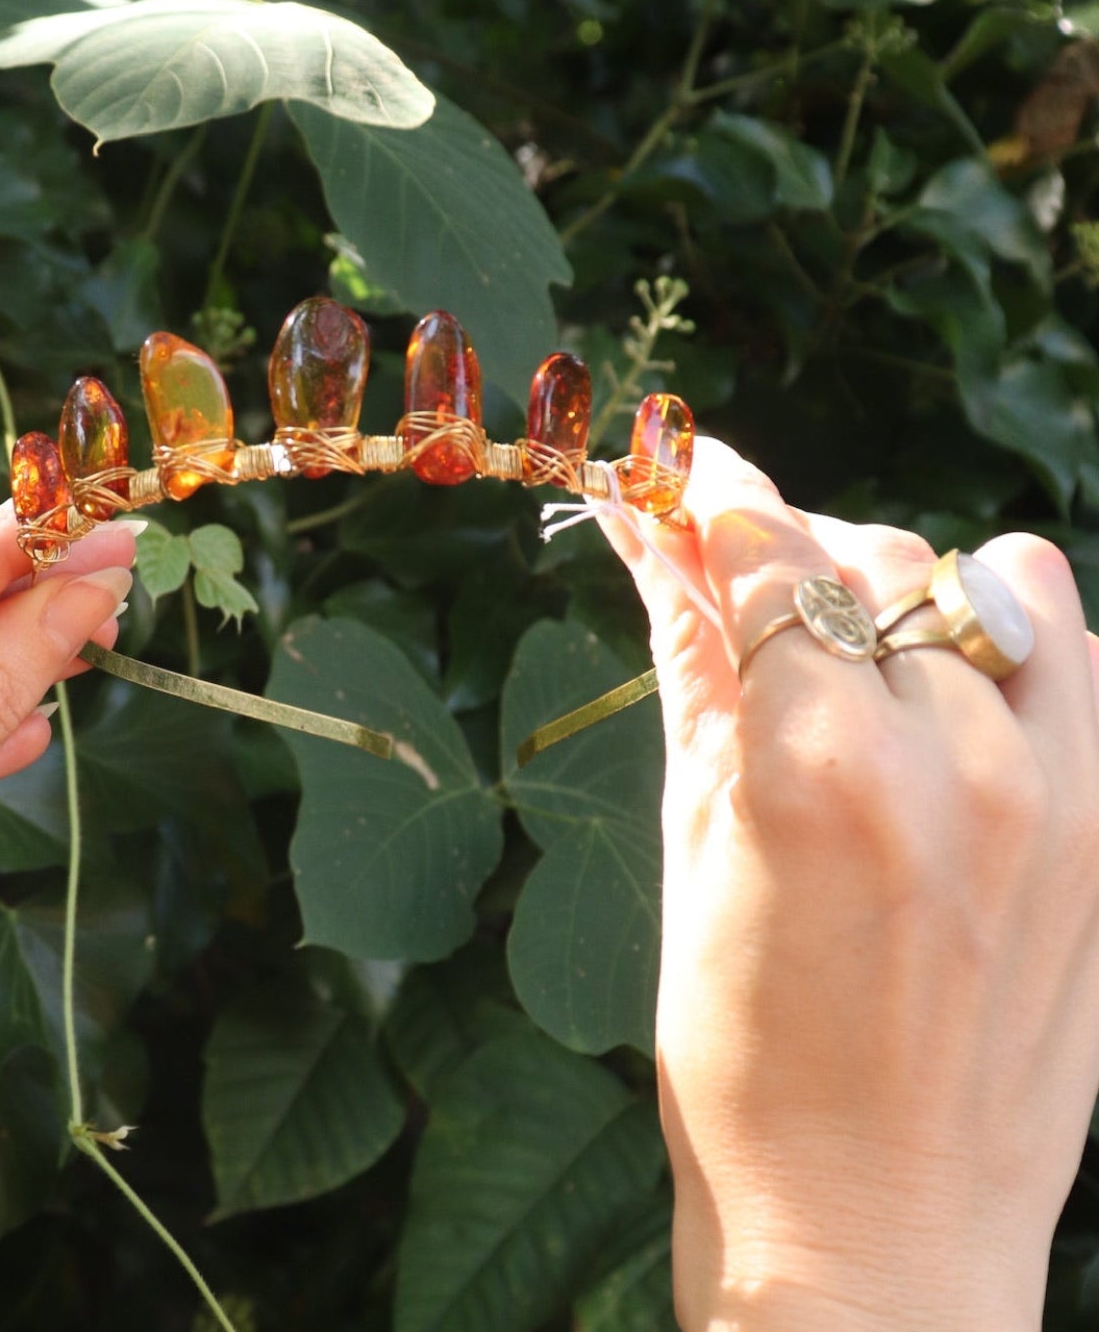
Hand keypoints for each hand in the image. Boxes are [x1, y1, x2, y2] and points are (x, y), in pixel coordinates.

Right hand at [603, 439, 1098, 1331]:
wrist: (879, 1227)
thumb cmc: (740, 1055)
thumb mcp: (688, 846)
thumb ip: (687, 667)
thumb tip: (649, 538)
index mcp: (814, 765)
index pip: (768, 550)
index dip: (715, 497)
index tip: (687, 477)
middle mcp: (953, 757)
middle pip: (874, 552)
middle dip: (801, 561)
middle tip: (757, 612)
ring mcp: (1060, 793)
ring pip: (995, 578)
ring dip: (918, 593)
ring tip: (873, 663)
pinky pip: (1083, 657)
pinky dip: (1017, 646)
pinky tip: (961, 707)